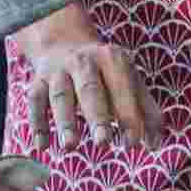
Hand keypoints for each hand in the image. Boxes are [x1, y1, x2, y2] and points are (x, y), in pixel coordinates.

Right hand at [22, 31, 165, 149]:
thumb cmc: (104, 73)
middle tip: (103, 142)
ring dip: (65, 121)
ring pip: (60, 96)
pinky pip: (35, 102)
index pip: (123, 90)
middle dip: (97, 116)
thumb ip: (146, 111)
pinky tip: (42, 146)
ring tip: (70, 146)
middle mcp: (84, 61)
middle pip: (90, 89)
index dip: (129, 117)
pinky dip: (37, 124)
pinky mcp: (37, 81)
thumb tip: (155, 144)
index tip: (133, 144)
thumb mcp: (129, 81)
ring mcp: (58, 71)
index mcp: (112, 59)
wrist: (63, 44)